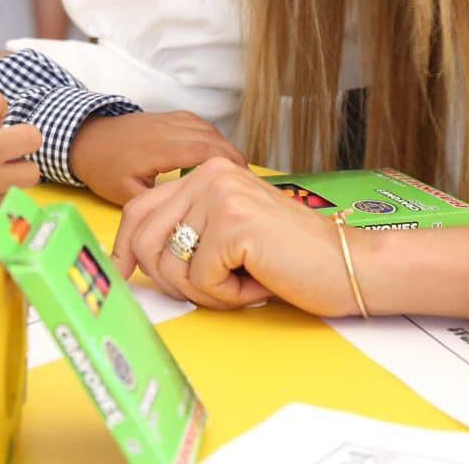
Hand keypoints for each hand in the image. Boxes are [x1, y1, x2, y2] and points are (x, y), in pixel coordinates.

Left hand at [69, 111, 245, 204]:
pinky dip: (212, 140)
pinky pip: (199, 125)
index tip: (245, 184)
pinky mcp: (168, 117)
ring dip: (224, 149)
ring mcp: (170, 119)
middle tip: (247, 185)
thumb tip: (183, 222)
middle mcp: (169, 128)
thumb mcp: (128, 194)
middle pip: (214, 140)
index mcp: (161, 147)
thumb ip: (158, 204)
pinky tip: (216, 159)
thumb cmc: (103, 168)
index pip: (206, 152)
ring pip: (209, 130)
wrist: (85, 138)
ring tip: (235, 175)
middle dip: (233, 160)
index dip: (229, 167)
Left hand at [112, 157, 362, 314]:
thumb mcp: (226, 233)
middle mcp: (208, 174)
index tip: (121, 275)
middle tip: (211, 290)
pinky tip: (259, 282)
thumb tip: (130, 257)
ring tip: (241, 283)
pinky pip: (200, 280)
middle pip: (143, 239)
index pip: (138, 209)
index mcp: (204, 172)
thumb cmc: (290, 258)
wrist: (348, 266)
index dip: (122, 248)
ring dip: (202, 291)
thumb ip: (186, 231)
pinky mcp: (233, 223)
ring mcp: (220, 195)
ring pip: (168, 265)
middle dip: (169, 281)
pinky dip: (227, 296)